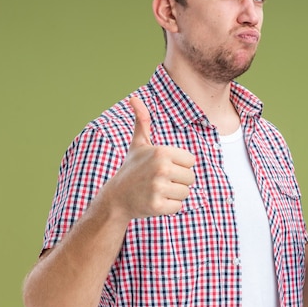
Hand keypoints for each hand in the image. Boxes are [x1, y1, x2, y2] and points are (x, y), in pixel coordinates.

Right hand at [100, 96, 195, 218]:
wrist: (116, 198)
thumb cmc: (132, 168)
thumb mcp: (138, 144)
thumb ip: (142, 120)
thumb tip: (134, 98)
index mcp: (162, 151)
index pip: (191, 161)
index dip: (179, 166)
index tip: (162, 167)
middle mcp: (161, 168)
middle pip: (191, 178)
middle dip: (178, 181)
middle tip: (159, 181)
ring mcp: (159, 188)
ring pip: (185, 193)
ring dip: (173, 195)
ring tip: (156, 190)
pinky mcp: (157, 206)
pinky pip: (177, 207)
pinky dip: (168, 207)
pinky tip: (154, 202)